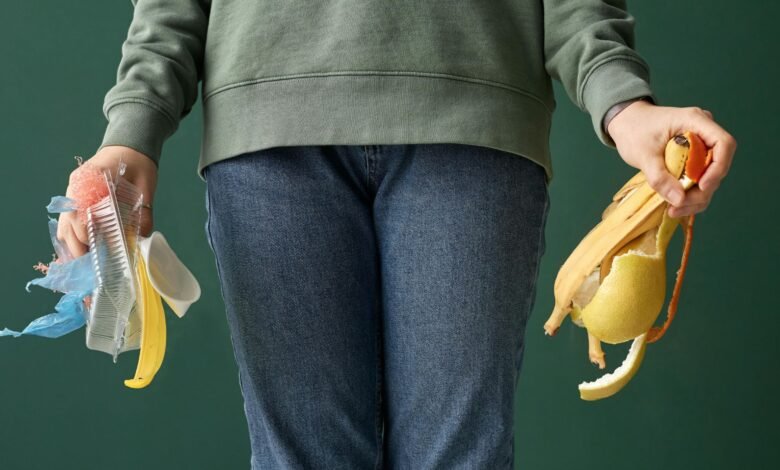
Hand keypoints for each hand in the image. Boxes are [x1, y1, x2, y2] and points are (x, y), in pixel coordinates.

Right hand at [57, 146, 157, 257]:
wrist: (130, 147)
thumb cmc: (138, 163)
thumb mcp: (146, 184)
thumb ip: (144, 209)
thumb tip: (142, 236)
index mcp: (90, 179)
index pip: (79, 210)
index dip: (84, 230)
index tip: (93, 246)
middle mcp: (76, 188)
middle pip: (67, 221)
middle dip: (77, 245)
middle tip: (90, 265)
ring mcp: (73, 194)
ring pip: (64, 224)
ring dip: (71, 244)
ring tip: (85, 264)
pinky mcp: (77, 200)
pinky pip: (67, 222)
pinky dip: (71, 238)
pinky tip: (81, 253)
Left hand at [607, 100, 735, 217]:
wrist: (625, 122)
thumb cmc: (633, 130)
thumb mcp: (643, 155)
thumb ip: (660, 177)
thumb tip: (679, 200)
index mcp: (695, 121)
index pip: (723, 144)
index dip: (718, 168)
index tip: (702, 186)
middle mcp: (703, 132)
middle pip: (718, 164)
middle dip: (703, 189)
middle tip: (679, 205)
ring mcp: (700, 144)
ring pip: (710, 175)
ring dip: (696, 196)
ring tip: (674, 210)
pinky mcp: (694, 157)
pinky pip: (699, 177)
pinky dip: (690, 193)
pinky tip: (676, 205)